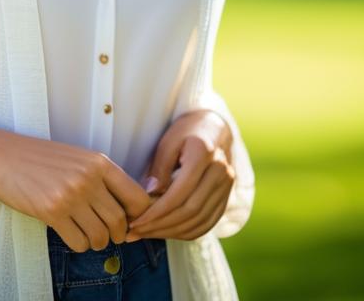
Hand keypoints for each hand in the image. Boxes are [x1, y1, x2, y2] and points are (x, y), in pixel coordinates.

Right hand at [0, 128, 152, 251]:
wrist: (4, 157)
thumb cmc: (43, 160)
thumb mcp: (79, 159)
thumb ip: (104, 179)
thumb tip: (130, 212)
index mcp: (99, 162)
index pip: (137, 197)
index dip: (139, 217)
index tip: (130, 223)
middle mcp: (88, 178)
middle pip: (120, 221)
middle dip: (117, 234)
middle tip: (106, 233)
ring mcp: (70, 195)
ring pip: (101, 236)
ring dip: (96, 241)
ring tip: (86, 232)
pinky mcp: (52, 212)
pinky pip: (79, 242)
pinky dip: (78, 244)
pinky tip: (69, 231)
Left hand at [124, 109, 234, 241]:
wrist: (214, 128)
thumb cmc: (186, 132)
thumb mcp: (167, 141)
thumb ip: (160, 167)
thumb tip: (150, 195)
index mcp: (203, 153)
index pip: (179, 193)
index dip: (157, 212)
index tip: (136, 222)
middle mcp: (220, 172)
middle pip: (190, 211)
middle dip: (161, 226)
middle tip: (136, 233)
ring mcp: (227, 186)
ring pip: (200, 221)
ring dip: (173, 233)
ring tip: (148, 234)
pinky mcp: (227, 197)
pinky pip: (209, 223)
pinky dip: (188, 232)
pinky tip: (168, 233)